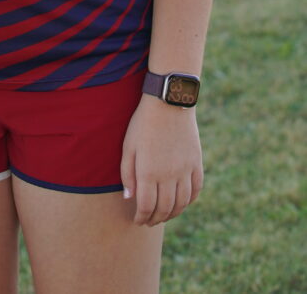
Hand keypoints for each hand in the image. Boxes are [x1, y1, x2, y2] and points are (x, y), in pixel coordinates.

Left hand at [120, 94, 202, 225]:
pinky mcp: (196, 163)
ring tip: (164, 216)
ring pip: (181, 203)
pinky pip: (196, 190)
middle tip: (149, 221)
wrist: (169, 103)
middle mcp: (168, 175)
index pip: (146, 206)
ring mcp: (185, 170)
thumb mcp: (128, 146)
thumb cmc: (143, 123)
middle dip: (155, 219)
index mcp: (148, 172)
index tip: (137, 220)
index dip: (141, 217)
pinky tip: (182, 203)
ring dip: (172, 214)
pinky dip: (189, 201)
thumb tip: (129, 198)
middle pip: (164, 209)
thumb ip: (127, 174)